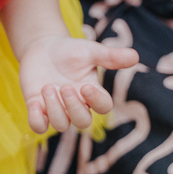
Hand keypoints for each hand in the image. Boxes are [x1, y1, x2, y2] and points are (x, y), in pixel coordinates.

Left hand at [17, 36, 138, 133]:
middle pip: (83, 122)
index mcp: (92, 92)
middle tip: (64, 87)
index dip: (96, 100)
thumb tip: (136, 56)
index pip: (103, 107)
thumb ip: (110, 56)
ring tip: (47, 87)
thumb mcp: (90, 50)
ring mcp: (56, 108)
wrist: (41, 47)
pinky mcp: (37, 108)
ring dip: (54, 109)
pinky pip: (39, 126)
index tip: (85, 86)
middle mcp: (76, 104)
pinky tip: (36, 103)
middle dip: (74, 107)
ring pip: (61, 125)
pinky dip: (37, 120)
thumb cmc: (69, 51)